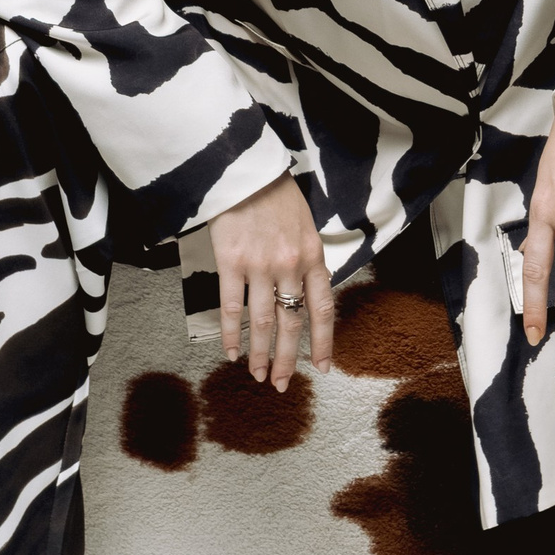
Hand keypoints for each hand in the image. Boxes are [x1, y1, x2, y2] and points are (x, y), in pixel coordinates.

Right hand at [210, 172, 333, 387]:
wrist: (245, 170)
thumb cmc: (275, 195)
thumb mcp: (304, 225)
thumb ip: (306, 259)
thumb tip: (303, 292)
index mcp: (312, 256)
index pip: (322, 308)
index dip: (323, 341)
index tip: (323, 367)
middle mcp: (290, 266)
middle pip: (292, 323)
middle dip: (288, 358)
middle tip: (282, 384)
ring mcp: (260, 266)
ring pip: (263, 321)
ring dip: (261, 354)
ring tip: (259, 376)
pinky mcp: (231, 262)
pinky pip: (231, 307)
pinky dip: (231, 333)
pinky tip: (232, 352)